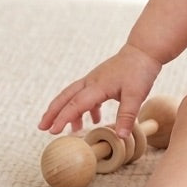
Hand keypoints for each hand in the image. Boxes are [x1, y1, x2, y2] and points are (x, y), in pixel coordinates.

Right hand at [38, 44, 163, 139]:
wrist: (144, 50)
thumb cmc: (139, 70)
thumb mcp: (136, 95)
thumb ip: (126, 116)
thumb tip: (119, 136)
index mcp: (97, 86)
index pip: (75, 104)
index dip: (62, 118)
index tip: (51, 131)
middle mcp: (91, 82)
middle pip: (66, 97)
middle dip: (52, 112)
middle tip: (41, 127)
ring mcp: (95, 79)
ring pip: (74, 96)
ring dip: (68, 111)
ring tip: (68, 129)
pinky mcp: (102, 80)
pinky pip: (88, 95)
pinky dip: (87, 108)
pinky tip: (95, 119)